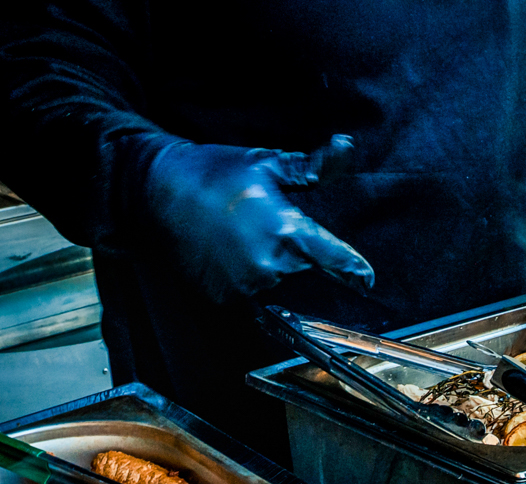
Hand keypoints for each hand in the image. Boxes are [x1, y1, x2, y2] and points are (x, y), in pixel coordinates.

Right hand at [145, 135, 374, 301]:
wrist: (158, 188)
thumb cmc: (215, 171)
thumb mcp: (267, 163)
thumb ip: (312, 166)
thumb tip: (346, 147)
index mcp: (286, 231)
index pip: (333, 258)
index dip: (353, 269)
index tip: (366, 280)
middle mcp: (268, 264)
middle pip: (300, 267)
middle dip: (291, 248)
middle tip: (260, 220)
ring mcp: (244, 284)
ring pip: (273, 278)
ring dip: (267, 260)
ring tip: (238, 231)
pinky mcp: (222, 295)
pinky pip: (247, 289)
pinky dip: (243, 273)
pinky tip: (226, 248)